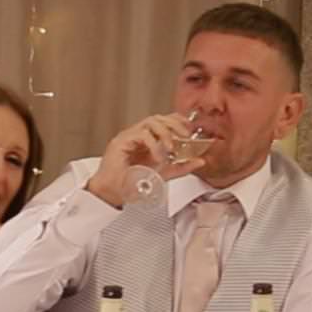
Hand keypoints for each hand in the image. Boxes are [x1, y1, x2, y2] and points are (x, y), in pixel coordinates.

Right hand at [86, 113, 208, 206]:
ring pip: (150, 122)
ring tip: (171, 148)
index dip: (178, 121)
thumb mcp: (163, 174)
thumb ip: (180, 167)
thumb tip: (199, 161)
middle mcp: (137, 135)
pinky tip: (157, 157)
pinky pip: (141, 134)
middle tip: (185, 136)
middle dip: (175, 125)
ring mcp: (128, 136)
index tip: (189, 129)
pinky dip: (153, 144)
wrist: (111, 194)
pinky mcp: (120, 142)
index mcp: (146, 139)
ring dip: (165, 133)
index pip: (163, 121)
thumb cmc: (130, 184)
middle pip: (158, 118)